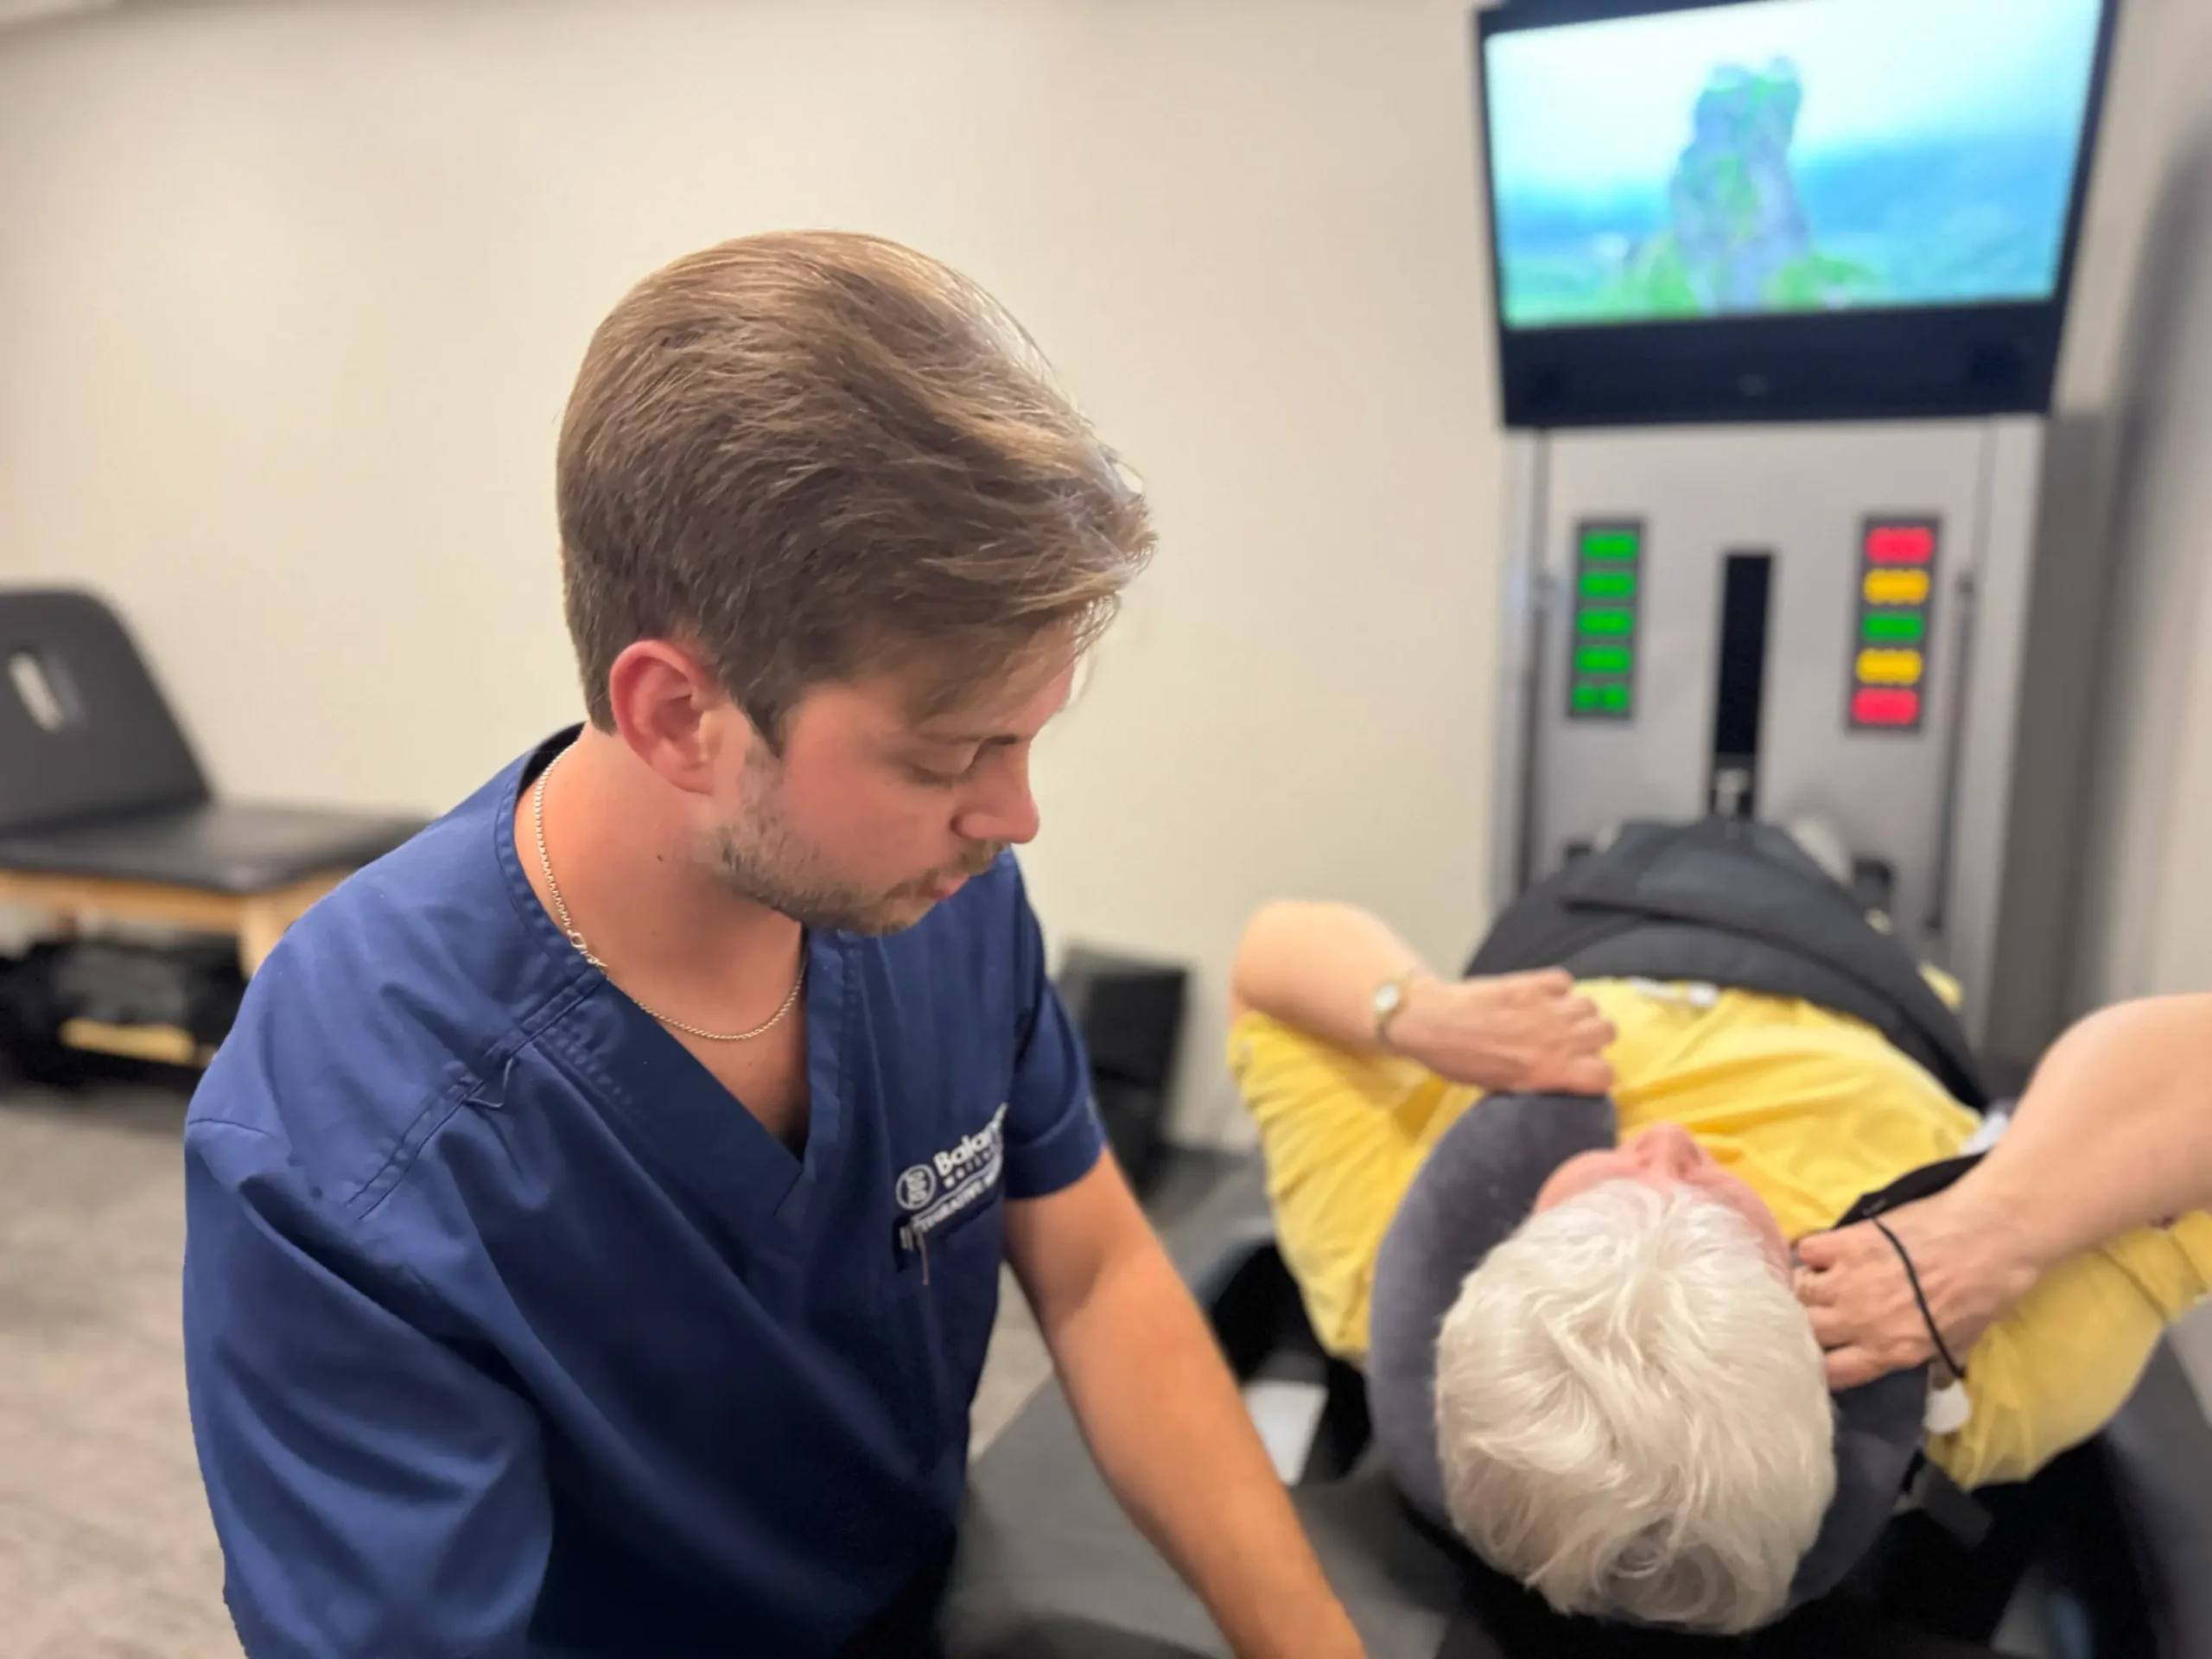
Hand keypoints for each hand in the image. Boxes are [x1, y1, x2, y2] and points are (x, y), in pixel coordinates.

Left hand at [1386, 969, 1614, 1094]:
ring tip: (1556, 1017)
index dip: (1597, 1073)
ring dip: (1577, 1013)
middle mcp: (1558, 1038)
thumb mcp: (1504, 1087)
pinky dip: (1558, 988)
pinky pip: (1564, 981)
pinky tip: (1542, 996)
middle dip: (1592, 1038)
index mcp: (1551, 1071)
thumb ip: (1542, 1080)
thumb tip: (1564, 1076)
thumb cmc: (1460, 1063)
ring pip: (1589, 1006)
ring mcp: (1547, 1006)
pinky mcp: (1533, 982)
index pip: (1604, 1073)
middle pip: (1606, 1032)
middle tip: (1570, 1041)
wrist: (1432, 1023)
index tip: (1583, 1071)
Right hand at [1792, 1189, 2041, 1389]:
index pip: (1830, 1373)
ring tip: (1813, 1283)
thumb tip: (1936, 1381)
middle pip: (1805, 1332)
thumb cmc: (1984, 1291)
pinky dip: (1811, 1253)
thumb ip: (1939, 1362)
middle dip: (1804, 1327)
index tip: (1820, 1356)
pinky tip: (1825, 1254)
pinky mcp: (1845, 1240)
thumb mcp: (1964, 1340)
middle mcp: (1859, 1321)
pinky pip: (1806, 1250)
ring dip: (1802, 1289)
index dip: (1819, 1366)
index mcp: (1889, 1350)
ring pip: (1797, 1291)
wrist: (1989, 1237)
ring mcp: (1847, 1279)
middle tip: (1811, 1316)